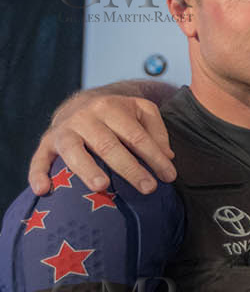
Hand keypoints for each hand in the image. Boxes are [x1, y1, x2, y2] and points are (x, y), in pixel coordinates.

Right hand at [29, 94, 175, 195]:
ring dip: (87, 169)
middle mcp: (85, 117)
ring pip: (74, 151)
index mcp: (110, 106)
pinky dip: (38, 175)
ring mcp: (63, 130)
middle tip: (148, 188)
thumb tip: (167, 156)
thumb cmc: (118, 112)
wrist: (80, 101)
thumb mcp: (142, 110)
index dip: (154, 157)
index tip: (169, 177)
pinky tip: (43, 190)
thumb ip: (157, 131)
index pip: (136, 136)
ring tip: (102, 186)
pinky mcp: (46, 143)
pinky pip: (39, 159)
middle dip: (130, 169)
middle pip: (108, 146)